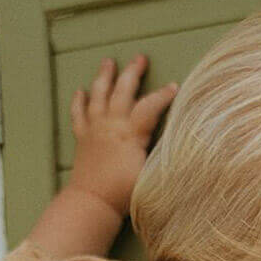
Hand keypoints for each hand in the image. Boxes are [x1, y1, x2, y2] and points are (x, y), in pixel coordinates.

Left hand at [68, 54, 176, 218]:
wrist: (92, 202)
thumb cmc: (123, 193)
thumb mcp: (150, 176)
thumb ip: (163, 158)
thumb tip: (182, 151)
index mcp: (131, 132)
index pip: (150, 106)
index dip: (164, 96)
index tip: (175, 87)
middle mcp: (111, 124)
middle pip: (123, 90)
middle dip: (133, 72)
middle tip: (141, 58)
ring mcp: (94, 128)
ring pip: (98, 94)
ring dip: (104, 76)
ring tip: (108, 62)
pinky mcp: (82, 138)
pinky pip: (78, 114)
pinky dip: (79, 101)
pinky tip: (80, 91)